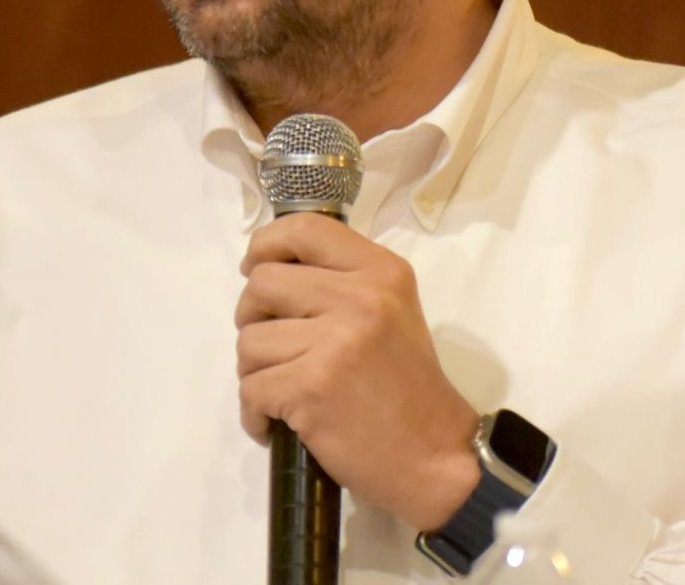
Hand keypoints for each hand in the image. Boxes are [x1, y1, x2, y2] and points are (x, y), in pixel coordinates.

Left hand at [235, 212, 479, 529]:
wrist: (435, 456)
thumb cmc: (408, 387)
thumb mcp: (392, 311)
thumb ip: (343, 282)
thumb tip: (269, 269)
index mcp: (381, 271)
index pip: (304, 228)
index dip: (265, 244)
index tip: (255, 269)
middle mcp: (360, 297)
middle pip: (261, 283)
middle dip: (251, 317)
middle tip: (272, 346)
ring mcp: (335, 341)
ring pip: (249, 341)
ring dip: (254, 372)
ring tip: (282, 391)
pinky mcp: (312, 386)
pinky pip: (251, 389)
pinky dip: (255, 413)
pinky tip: (276, 424)